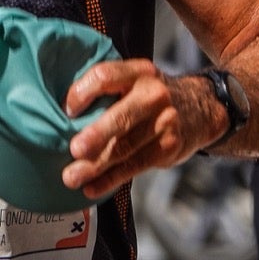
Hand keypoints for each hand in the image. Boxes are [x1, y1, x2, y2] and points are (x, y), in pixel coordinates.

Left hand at [60, 60, 211, 198]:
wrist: (199, 108)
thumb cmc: (148, 95)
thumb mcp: (134, 79)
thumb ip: (106, 88)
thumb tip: (59, 111)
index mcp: (139, 72)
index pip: (106, 76)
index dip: (83, 92)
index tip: (66, 110)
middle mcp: (154, 95)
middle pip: (121, 116)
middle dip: (96, 135)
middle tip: (74, 149)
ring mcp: (165, 122)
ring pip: (125, 147)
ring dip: (96, 165)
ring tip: (71, 177)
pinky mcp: (168, 148)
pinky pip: (135, 166)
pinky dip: (111, 179)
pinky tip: (92, 188)